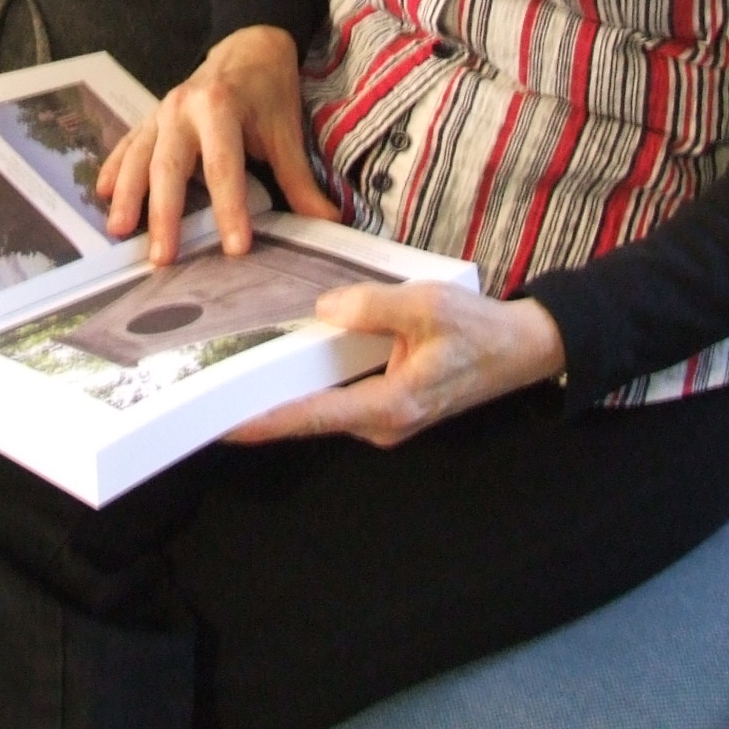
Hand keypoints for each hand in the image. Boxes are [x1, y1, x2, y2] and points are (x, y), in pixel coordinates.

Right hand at [98, 26, 340, 263]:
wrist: (248, 45)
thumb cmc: (268, 91)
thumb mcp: (287, 131)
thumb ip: (299, 180)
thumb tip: (328, 222)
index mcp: (221, 107)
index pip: (224, 166)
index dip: (230, 208)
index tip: (235, 247)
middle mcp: (183, 108)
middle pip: (170, 166)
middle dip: (164, 214)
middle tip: (163, 257)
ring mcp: (161, 112)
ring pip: (140, 156)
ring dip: (128, 195)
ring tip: (119, 231)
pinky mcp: (151, 117)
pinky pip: (128, 144)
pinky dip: (115, 168)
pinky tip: (102, 193)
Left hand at [227, 284, 566, 447]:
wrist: (524, 349)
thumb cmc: (482, 330)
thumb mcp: (430, 305)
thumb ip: (374, 306)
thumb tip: (325, 306)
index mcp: (389, 405)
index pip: (309, 416)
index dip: (260, 421)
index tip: (217, 423)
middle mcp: (380, 423)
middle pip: (306, 419)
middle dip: (257, 410)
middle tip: (204, 395)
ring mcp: (383, 418)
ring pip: (319, 409)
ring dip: (280, 397)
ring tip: (229, 377)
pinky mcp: (387, 405)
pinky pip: (336, 397)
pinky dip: (306, 385)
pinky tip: (281, 364)